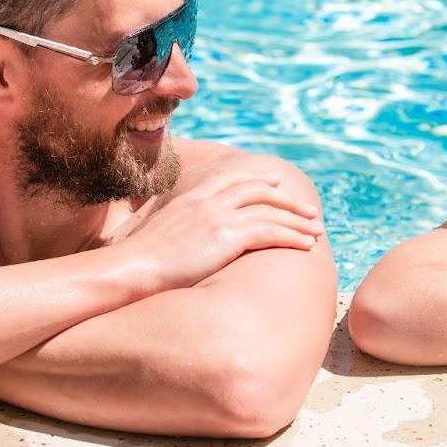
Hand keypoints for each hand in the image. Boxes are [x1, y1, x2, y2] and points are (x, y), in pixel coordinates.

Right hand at [114, 169, 322, 290]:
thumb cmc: (136, 264)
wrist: (130, 270)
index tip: (276, 182)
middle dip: (287, 199)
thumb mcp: (157, 236)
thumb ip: (176, 232)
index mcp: (191, 197)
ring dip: (297, 219)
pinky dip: (293, 236)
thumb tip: (180, 244)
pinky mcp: (228, 236)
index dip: (257, 178)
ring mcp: (218, 216)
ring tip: (316, 230)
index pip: (231, 177)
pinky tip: (307, 245)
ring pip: (271, 210)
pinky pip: (271, 231)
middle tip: (308, 209)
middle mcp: (208, 201)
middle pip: (259, 189)